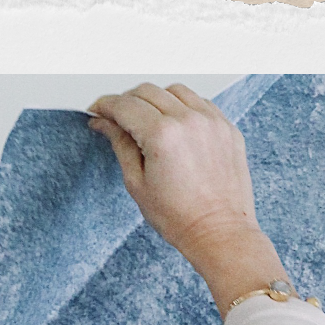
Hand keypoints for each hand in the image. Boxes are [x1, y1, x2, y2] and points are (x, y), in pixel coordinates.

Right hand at [88, 83, 288, 314]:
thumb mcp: (137, 183)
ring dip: (156, 99)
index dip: (105, 105)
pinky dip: (184, 107)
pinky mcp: (227, 128)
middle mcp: (189, 120)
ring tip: (149, 121)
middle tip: (118, 118)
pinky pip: (201, 103)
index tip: (98, 111)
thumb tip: (105, 123)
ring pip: (175, 91)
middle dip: (127, 101)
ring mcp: (211, 122)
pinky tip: (176, 126)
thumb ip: (120, 144)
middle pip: (147, 91)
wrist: (219, 233)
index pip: (124, 105)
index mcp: (162, 135)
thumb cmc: (180, 217)